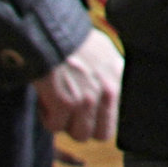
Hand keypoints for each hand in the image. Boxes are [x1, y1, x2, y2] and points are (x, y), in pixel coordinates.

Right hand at [33, 28, 122, 142]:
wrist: (52, 32)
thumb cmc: (76, 42)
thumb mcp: (106, 56)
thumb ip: (112, 79)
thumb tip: (112, 98)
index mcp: (120, 81)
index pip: (120, 120)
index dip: (102, 121)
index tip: (91, 116)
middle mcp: (109, 92)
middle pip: (100, 134)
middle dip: (85, 126)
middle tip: (72, 111)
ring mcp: (87, 99)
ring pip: (79, 134)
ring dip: (66, 123)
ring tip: (59, 103)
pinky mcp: (64, 103)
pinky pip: (55, 127)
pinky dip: (47, 116)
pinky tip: (47, 99)